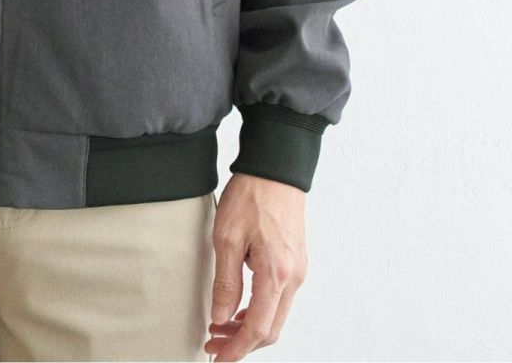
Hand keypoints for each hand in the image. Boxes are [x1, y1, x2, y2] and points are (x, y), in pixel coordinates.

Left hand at [204, 173, 307, 359]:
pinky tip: (239, 307)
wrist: (275, 167)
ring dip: (250, 327)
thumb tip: (221, 317)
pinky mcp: (294, 261)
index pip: (259, 328)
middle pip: (271, 329)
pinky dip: (259, 310)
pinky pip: (279, 298)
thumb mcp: (227, 237)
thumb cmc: (252, 195)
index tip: (219, 356)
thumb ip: (226, 282)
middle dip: (242, 342)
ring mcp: (297, 270)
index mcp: (276, 273)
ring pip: (276, 315)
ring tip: (221, 326)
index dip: (238, 348)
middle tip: (214, 343)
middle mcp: (293, 277)